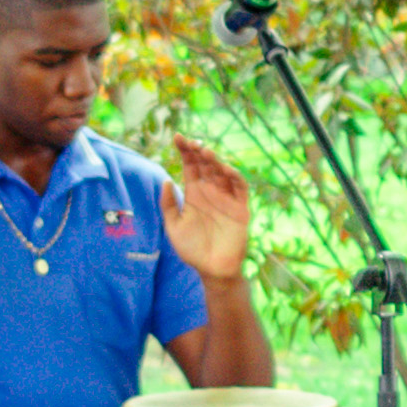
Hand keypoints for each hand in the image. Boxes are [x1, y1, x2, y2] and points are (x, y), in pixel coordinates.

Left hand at [161, 137, 252, 285]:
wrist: (212, 270)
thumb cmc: (192, 250)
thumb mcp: (174, 226)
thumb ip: (168, 205)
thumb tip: (165, 181)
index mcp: (194, 193)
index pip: (190, 166)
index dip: (184, 150)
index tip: (177, 136)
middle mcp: (210, 191)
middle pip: (205, 165)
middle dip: (198, 151)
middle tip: (191, 142)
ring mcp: (226, 198)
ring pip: (222, 172)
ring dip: (215, 160)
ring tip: (205, 152)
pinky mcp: (240, 207)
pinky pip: (239, 187)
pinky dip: (234, 176)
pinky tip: (224, 169)